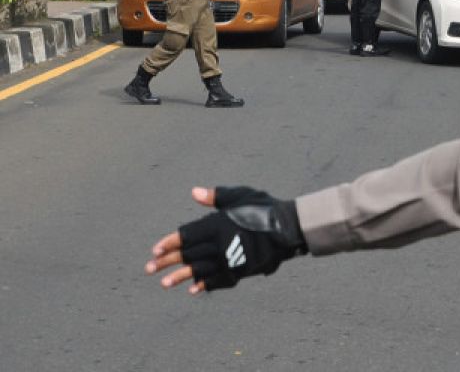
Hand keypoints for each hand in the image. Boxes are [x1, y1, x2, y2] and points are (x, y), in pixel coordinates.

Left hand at [145, 186, 305, 294]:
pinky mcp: (239, 269)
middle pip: (188, 254)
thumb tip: (194, 193)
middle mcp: (219, 244)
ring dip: (180, 276)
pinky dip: (205, 284)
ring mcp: (229, 259)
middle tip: (149, 269)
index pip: (186, 235)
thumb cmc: (264, 208)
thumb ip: (216, 197)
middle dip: (167, 261)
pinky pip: (218, 279)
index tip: (155, 250)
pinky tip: (193, 289)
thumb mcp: (240, 196)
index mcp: (217, 224)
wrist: (289, 228)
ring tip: (164, 284)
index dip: (169, 243)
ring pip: (199, 269)